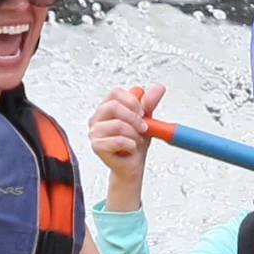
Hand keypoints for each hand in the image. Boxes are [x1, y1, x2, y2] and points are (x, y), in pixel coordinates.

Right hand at [88, 82, 162, 204]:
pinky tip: (130, 148)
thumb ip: (149, 103)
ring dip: (134, 134)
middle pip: (113, 106)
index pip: (115, 93)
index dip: (131, 100)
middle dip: (134, 117)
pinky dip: (130, 145)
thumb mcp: (145, 120)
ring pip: (118, 125)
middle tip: (143, 127)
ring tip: (135, 141)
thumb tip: (158, 88)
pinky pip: (117, 140)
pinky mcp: (97, 146)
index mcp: (106, 108)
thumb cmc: (134, 143)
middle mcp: (97, 118)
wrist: (132, 165)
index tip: (142, 111)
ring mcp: (95, 132)